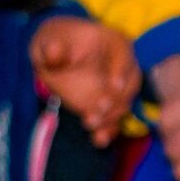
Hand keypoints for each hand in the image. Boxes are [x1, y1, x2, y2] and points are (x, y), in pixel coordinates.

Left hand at [30, 17, 138, 145]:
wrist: (55, 56)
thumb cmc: (56, 43)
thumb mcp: (50, 40)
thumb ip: (52, 48)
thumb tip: (55, 53)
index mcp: (114, 44)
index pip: (125, 57)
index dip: (121, 71)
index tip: (113, 85)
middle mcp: (123, 67)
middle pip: (129, 84)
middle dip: (116, 100)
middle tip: (98, 110)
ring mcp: (118, 89)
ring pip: (123, 104)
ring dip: (111, 117)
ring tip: (92, 125)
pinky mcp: (110, 106)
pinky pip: (115, 119)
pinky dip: (109, 130)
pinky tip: (98, 140)